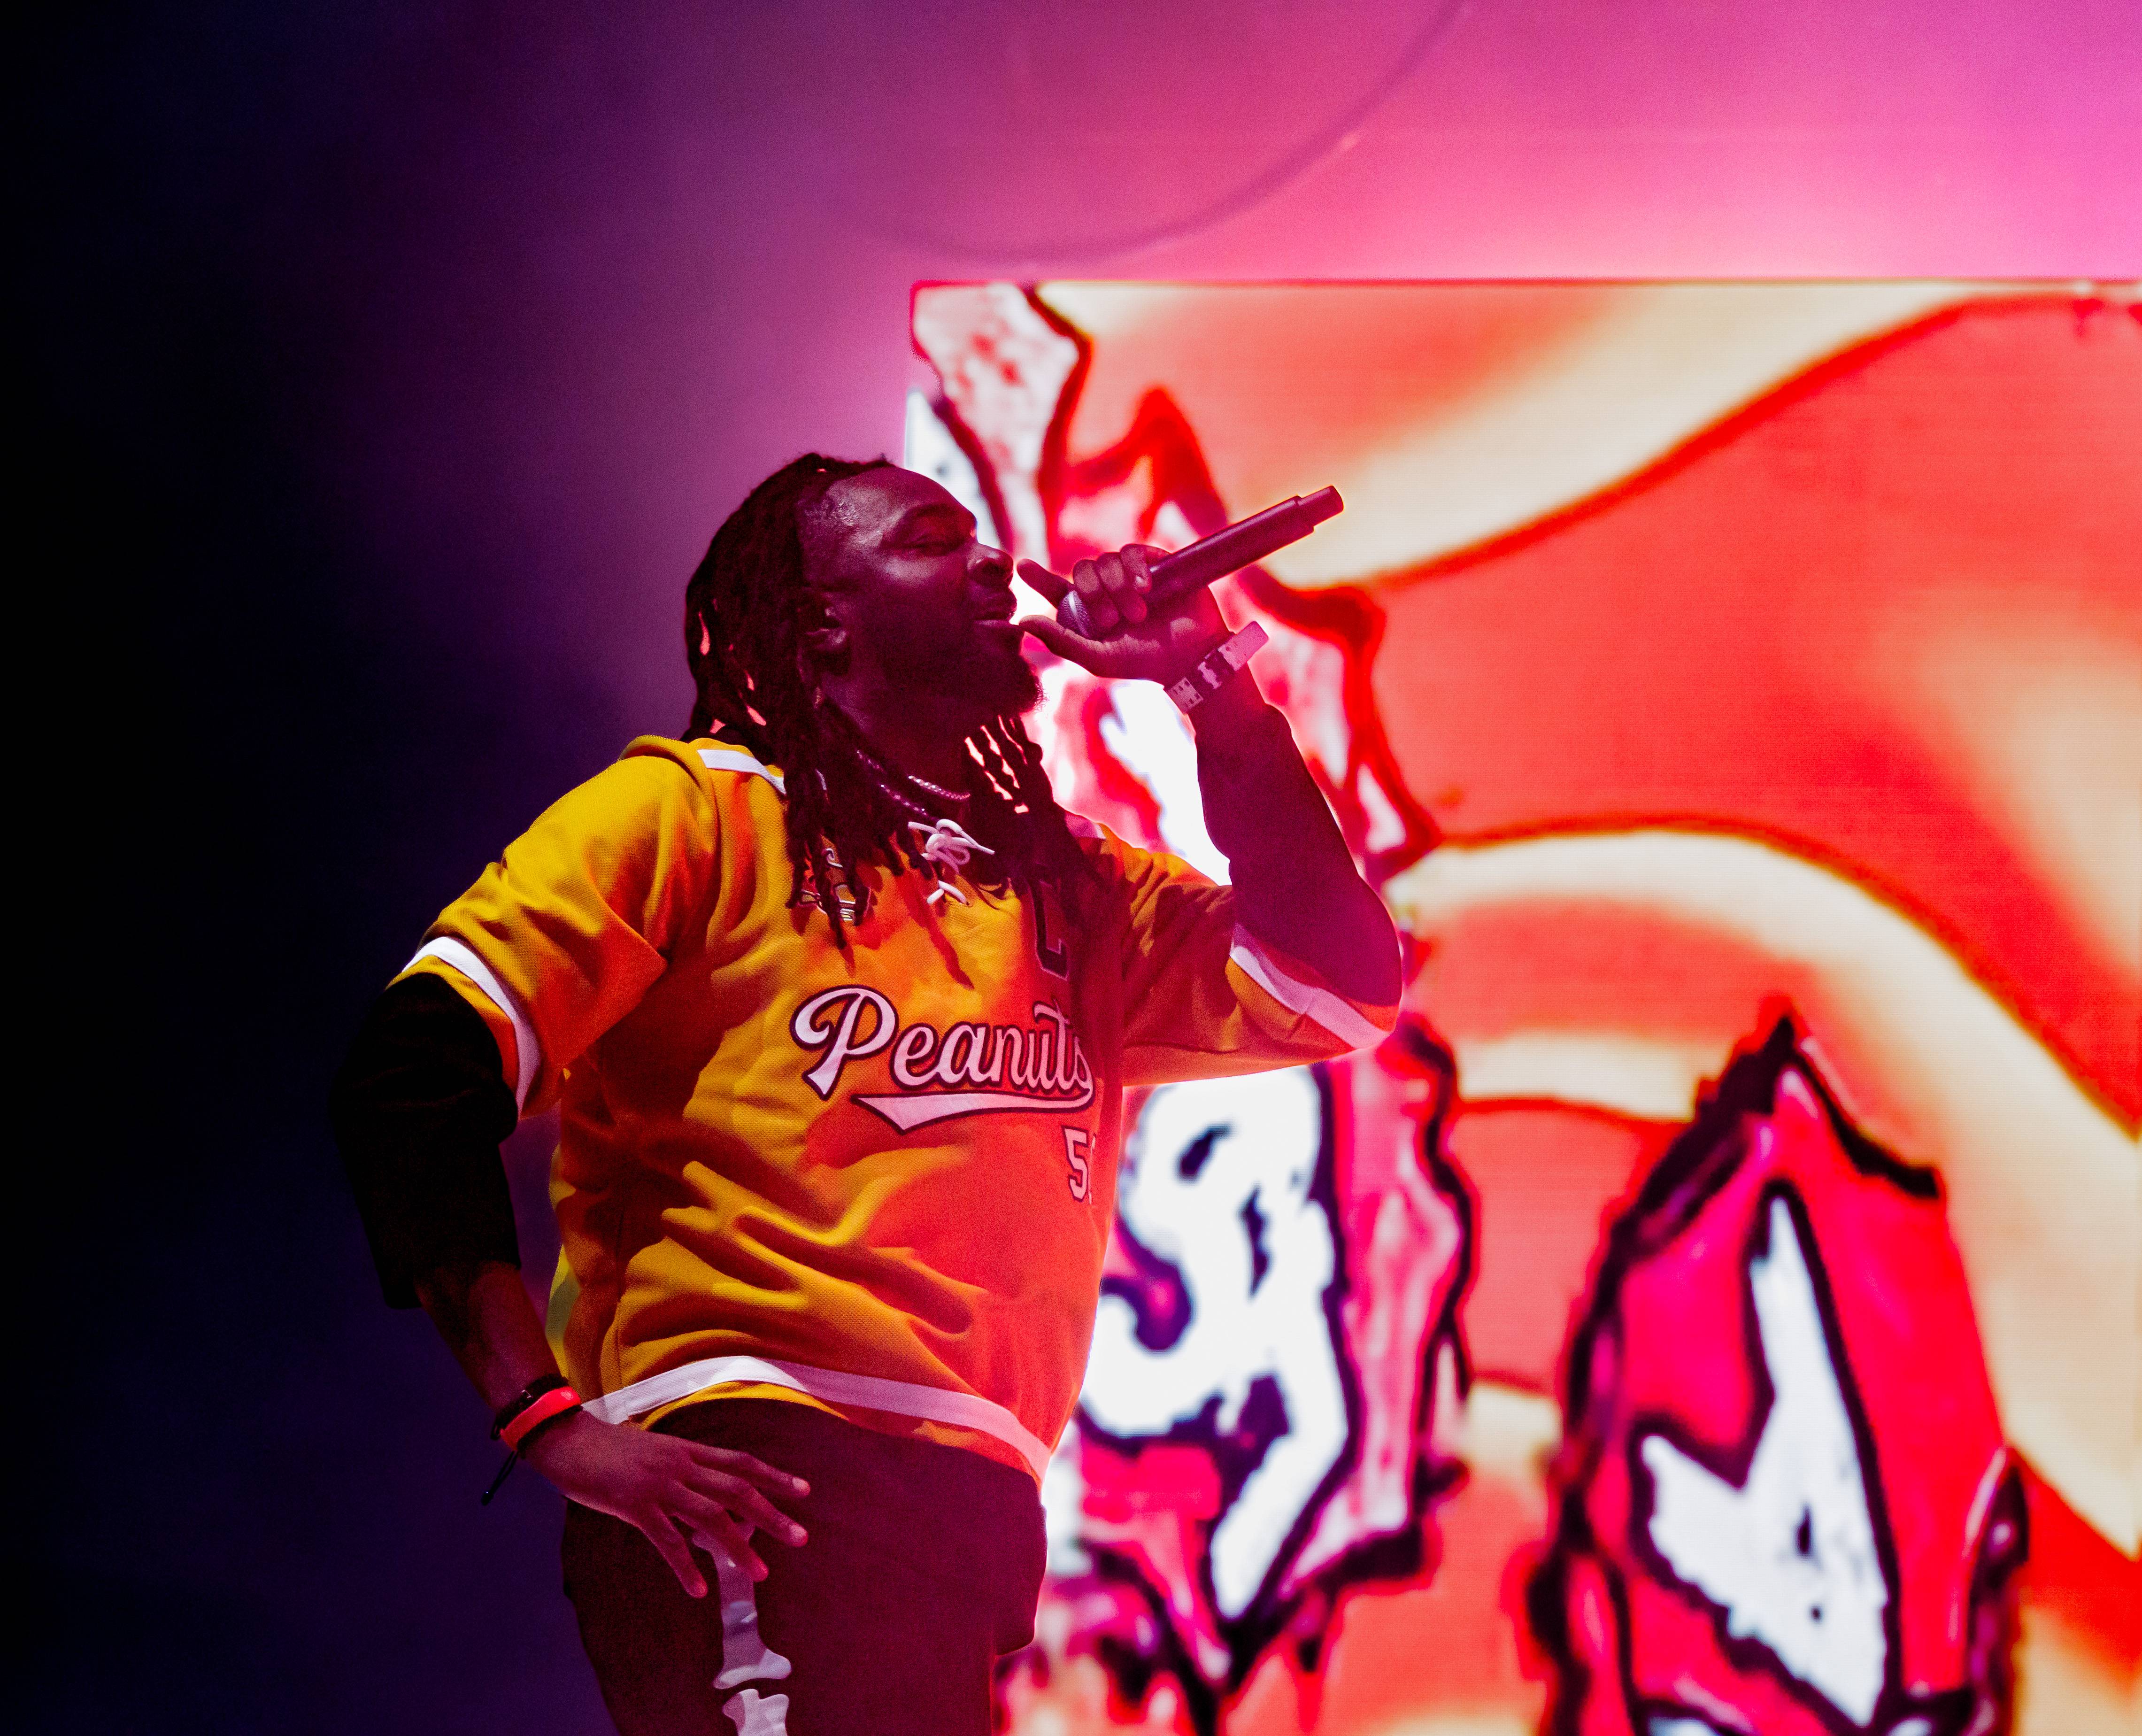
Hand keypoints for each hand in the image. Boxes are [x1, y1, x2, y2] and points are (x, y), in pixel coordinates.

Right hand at [521, 1410, 807, 1594]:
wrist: (567, 1439)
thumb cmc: (609, 1449)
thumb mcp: (655, 1455)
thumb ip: (682, 1474)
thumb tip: (704, 1505)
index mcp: (687, 1451)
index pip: (741, 1462)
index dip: (775, 1476)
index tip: (804, 1490)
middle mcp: (681, 1464)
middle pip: (738, 1489)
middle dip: (772, 1514)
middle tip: (801, 1537)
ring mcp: (659, 1484)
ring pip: (710, 1516)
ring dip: (738, 1547)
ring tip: (760, 1573)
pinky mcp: (634, 1504)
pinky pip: (667, 1540)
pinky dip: (685, 1566)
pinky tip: (699, 1589)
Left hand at [1017, 545, 1226, 683]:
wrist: (1190, 656)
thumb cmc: (1144, 662)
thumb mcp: (1098, 658)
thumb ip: (1060, 640)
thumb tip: (1023, 620)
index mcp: (1089, 612)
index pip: (1058, 589)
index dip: (1039, 577)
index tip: (1020, 565)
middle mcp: (1108, 590)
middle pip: (1082, 571)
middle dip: (1092, 593)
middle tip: (1112, 619)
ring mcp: (1131, 575)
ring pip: (1105, 560)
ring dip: (1117, 586)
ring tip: (1138, 612)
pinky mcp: (1154, 562)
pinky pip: (1131, 551)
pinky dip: (1133, 568)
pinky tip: (1146, 587)